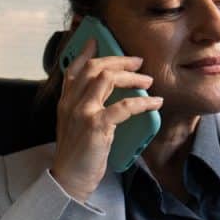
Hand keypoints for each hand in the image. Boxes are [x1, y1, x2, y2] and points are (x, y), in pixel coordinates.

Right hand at [49, 37, 162, 202]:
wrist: (70, 179)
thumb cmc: (77, 154)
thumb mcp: (74, 125)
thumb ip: (83, 106)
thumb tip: (107, 92)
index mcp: (65, 101)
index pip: (73, 68)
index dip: (86, 51)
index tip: (98, 40)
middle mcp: (71, 102)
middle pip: (94, 68)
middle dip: (118, 60)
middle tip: (137, 61)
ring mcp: (83, 112)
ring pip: (108, 79)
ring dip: (132, 77)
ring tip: (148, 79)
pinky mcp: (97, 126)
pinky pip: (124, 106)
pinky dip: (142, 101)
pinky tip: (154, 102)